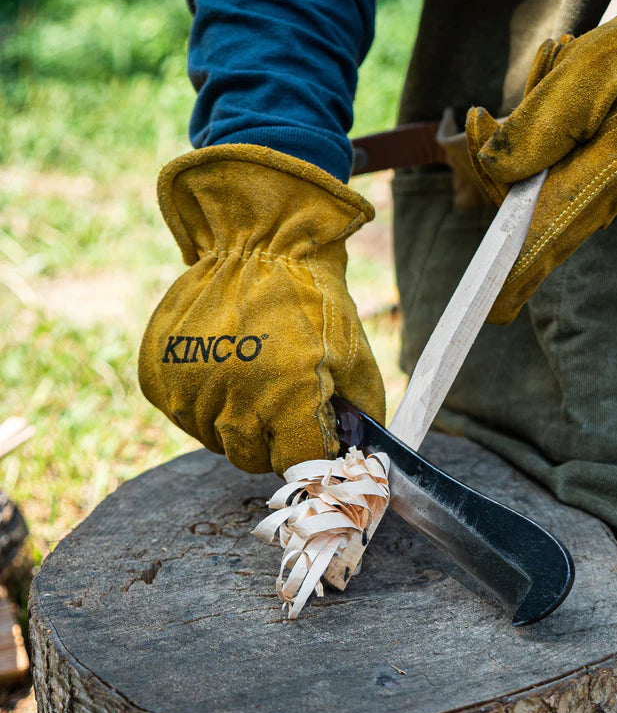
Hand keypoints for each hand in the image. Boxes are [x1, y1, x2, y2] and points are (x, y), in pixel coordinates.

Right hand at [138, 145, 384, 474]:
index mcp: (289, 399)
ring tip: (249, 371)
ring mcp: (189, 390)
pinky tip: (220, 362)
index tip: (309, 436)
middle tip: (278, 400)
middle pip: (250, 458)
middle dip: (270, 439)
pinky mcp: (157, 377)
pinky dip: (202, 400)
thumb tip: (361, 455)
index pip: (296, 465)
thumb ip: (361, 414)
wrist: (259, 247)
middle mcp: (234, 401)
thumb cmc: (314, 303)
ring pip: (213, 438)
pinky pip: (182, 413)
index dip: (307, 453)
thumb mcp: (353, 355)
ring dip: (233, 419)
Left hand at [467, 0, 616, 323]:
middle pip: (529, 212)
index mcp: (610, 175)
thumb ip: (539, 124)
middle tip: (480, 118)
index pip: (550, 239)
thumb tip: (494, 168)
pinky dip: (546, 139)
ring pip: (543, 187)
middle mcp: (612, 197)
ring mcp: (613, 193)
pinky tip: (558, 84)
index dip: (516, 276)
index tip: (488, 312)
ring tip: (550, 69)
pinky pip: (562, 174)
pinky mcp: (610, 181)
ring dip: (527, 139)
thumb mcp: (588, 72)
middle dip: (497, 167)